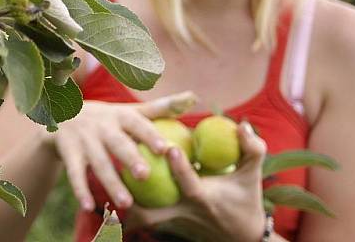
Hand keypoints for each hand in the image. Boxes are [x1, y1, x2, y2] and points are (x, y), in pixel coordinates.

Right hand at [43, 91, 196, 211]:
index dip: (150, 135)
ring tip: (125, 203)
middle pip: (117, 143)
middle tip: (145, 176)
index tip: (165, 149)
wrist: (62, 116)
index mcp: (120, 114)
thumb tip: (194, 97)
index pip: (137, 123)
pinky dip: (80, 190)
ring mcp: (83, 140)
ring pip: (98, 163)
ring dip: (110, 182)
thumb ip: (161, 108)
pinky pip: (74, 173)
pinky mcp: (69, 153)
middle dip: (129, 158)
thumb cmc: (108, 118)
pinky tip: (89, 207)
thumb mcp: (130, 110)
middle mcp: (101, 126)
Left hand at [123, 121, 267, 241]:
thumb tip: (242, 124)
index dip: (180, 166)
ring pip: (144, 220)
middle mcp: (185, 212)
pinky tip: (111, 199)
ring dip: (125, 208)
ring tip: (103, 188)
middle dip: (135, 199)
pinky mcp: (170, 227)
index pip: (189, 182)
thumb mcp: (251, 174)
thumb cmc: (246, 198)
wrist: (242, 237)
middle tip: (116, 173)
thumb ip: (252, 149)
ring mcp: (175, 223)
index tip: (169, 147)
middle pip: (154, 212)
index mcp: (204, 198)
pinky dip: (130, 212)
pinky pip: (145, 220)